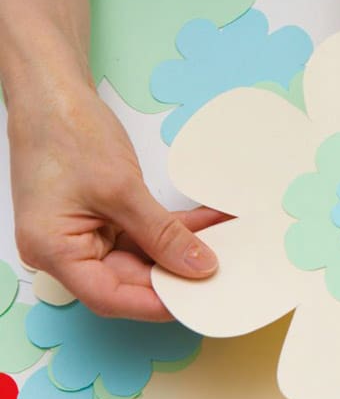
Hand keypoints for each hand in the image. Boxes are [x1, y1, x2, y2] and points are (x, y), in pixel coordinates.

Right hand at [8, 83, 224, 320]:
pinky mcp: (104, 217)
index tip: (197, 302)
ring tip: (227, 248)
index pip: (109, 296)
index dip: (155, 304)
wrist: (52, 94)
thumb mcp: (121, 189)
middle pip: (129, 280)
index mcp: (53, 250)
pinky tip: (212, 225)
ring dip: (182, 251)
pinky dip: (175, 229)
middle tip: (224, 276)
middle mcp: (66, 250)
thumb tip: (197, 266)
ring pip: (143, 256)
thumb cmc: (65, 134)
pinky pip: (145, 232)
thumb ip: (161, 233)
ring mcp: (86, 234)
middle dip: (176, 277)